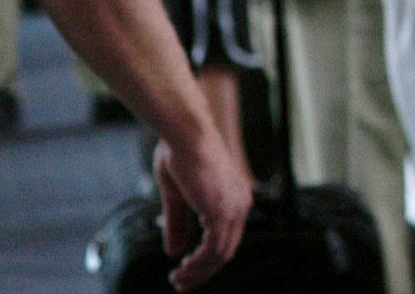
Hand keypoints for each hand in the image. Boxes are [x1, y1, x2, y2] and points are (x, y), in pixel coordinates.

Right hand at [152, 127, 249, 289]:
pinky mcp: (223, 212)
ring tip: (178, 280)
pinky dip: (198, 264)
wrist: (186, 134)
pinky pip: (213, 250)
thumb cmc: (180, 156)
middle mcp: (241, 204)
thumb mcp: (178, 196)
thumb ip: (179, 224)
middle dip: (203, 271)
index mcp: (235, 197)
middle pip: (226, 250)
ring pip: (220, 254)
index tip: (187, 270)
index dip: (207, 258)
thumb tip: (173, 252)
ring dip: (198, 272)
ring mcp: (235, 208)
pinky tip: (181, 269)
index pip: (227, 238)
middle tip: (181, 284)